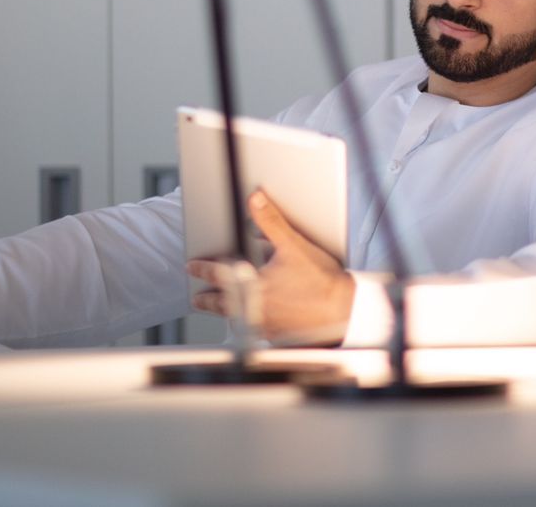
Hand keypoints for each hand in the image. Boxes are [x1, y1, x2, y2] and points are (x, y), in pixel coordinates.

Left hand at [187, 190, 354, 344]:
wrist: (342, 310)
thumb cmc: (322, 281)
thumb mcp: (294, 245)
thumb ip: (271, 222)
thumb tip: (255, 201)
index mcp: (254, 283)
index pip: (218, 275)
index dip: (202, 270)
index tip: (192, 267)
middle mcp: (255, 306)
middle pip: (221, 305)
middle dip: (207, 300)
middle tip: (197, 298)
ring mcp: (265, 324)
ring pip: (237, 319)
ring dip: (227, 313)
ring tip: (224, 309)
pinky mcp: (276, 335)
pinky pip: (256, 330)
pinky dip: (250, 324)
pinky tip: (255, 320)